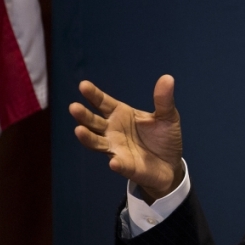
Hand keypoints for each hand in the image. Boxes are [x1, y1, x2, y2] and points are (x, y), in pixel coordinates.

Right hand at [69, 75, 183, 201]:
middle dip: (83, 115)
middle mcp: (112, 131)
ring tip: (79, 130)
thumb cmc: (163, 138)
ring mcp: (116, 149)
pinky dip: (116, 163)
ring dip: (88, 137)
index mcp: (121, 115)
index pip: (103, 103)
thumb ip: (164, 100)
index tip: (83, 85)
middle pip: (94, 122)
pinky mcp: (125, 166)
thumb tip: (168, 77)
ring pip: (97, 143)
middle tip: (74, 107)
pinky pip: (118, 164)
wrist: (171, 164)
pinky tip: (114, 161)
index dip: (93, 94)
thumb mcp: (167, 116)